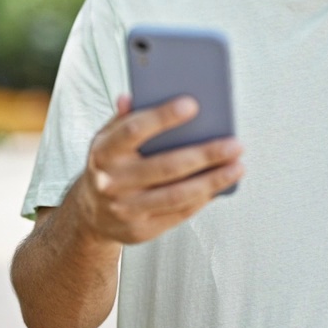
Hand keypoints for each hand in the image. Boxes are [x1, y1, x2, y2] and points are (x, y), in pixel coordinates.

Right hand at [69, 95, 243, 244]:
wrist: (89, 213)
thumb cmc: (110, 164)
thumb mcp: (108, 138)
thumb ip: (124, 118)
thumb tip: (131, 96)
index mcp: (103, 152)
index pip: (133, 131)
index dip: (162, 117)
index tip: (193, 104)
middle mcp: (111, 182)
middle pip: (165, 167)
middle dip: (205, 155)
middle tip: (235, 144)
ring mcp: (125, 210)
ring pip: (177, 195)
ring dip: (212, 181)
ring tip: (237, 167)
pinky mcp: (140, 231)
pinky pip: (178, 214)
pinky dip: (203, 199)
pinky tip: (221, 185)